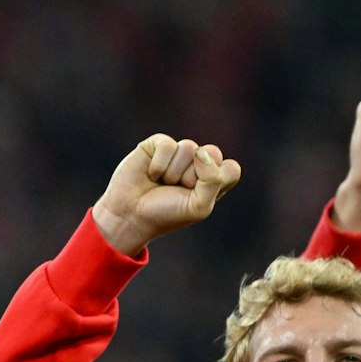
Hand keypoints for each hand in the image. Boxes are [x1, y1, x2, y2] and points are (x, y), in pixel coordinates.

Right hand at [91, 135, 240, 255]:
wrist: (130, 216)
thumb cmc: (165, 213)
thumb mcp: (198, 206)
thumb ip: (213, 180)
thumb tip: (200, 151)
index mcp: (214, 178)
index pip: (230, 169)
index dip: (214, 183)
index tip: (195, 197)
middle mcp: (198, 162)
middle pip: (213, 153)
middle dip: (193, 176)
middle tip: (177, 189)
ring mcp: (178, 152)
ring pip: (189, 148)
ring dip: (173, 172)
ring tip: (162, 183)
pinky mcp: (157, 145)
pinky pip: (167, 145)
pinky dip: (158, 165)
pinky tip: (150, 174)